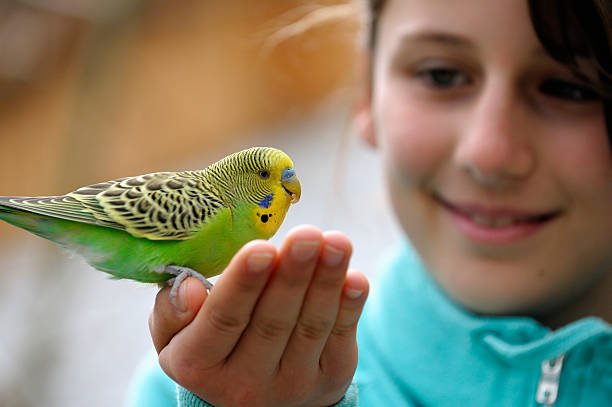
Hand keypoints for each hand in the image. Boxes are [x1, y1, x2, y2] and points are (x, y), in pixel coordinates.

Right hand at [149, 225, 368, 406]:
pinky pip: (340, 340)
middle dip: (292, 275)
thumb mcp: (175, 335)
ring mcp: (291, 385)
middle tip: (306, 235)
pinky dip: (350, 307)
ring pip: (311, 327)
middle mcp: (245, 383)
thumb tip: (189, 287)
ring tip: (337, 242)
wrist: (254, 398)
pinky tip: (356, 278)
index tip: (261, 248)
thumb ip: (171, 311)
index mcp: (199, 365)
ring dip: (326, 282)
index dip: (243, 284)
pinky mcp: (328, 380)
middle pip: (272, 322)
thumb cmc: (211, 345)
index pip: (223, 320)